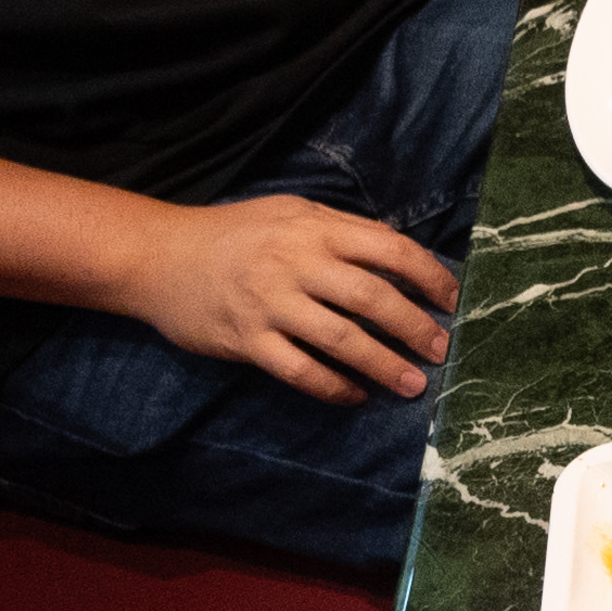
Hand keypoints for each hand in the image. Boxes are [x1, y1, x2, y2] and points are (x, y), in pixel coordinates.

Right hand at [124, 191, 458, 402]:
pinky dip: (333, 388)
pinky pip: (299, 371)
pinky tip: (355, 396)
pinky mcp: (246, 341)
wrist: (158, 256)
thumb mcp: (290, 213)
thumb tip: (398, 253)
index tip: (453, 298)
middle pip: (372, 298)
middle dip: (415, 328)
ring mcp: (269, 304)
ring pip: (341, 340)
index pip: (389, 249)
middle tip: (442, 351)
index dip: (429, 274)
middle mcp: (295, 264)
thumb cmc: (233, 233)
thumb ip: (340, 230)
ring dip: (383, 365)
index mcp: (314, 228)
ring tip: (412, 386)